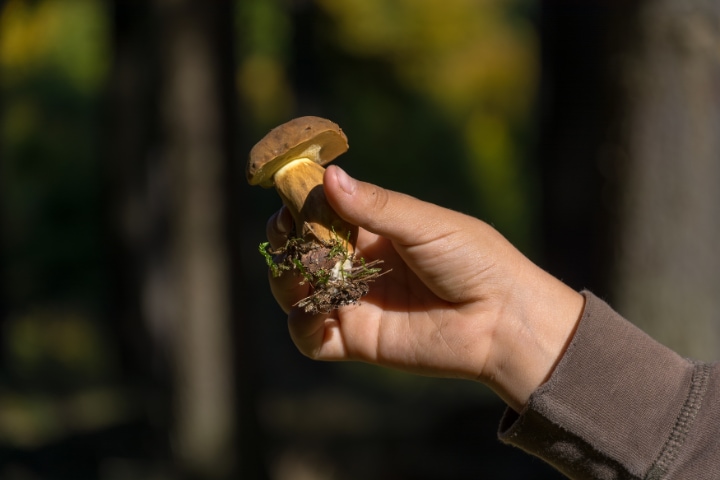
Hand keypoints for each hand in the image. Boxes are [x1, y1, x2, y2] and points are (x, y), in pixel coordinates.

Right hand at [266, 166, 584, 410]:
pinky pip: (311, 338)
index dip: (299, 204)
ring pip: (297, 291)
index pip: (320, 213)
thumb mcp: (424, 224)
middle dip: (287, 241)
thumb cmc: (473, 259)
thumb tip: (328, 176)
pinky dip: (300, 324)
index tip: (287, 195)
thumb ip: (375, 206)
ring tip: (301, 270)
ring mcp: (355, 303)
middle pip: (302, 252)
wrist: (503, 318)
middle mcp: (357, 265)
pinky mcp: (357, 341)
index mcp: (373, 230)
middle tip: (286, 233)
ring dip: (286, 279)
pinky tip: (310, 309)